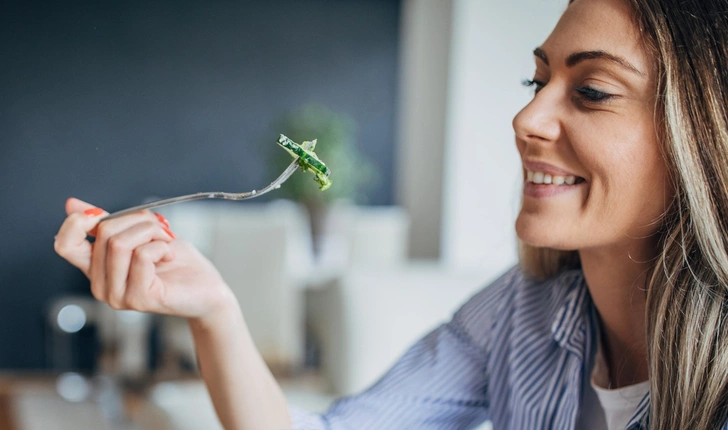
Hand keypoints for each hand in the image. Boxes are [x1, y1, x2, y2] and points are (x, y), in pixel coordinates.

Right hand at [54, 197, 235, 320]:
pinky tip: (169, 258)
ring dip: (152, 232)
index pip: (65, 245)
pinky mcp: (138, 299)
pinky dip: (161, 247)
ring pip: (121, 243)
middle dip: (139, 220)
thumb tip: (72, 204)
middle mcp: (101, 285)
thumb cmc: (177, 262)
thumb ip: (109, 221)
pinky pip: (142, 256)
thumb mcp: (141, 233)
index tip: (101, 213)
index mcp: (97, 268)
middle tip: (161, 229)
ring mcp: (117, 296)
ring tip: (166, 244)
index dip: (77, 222)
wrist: (206, 289)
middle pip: (105, 233)